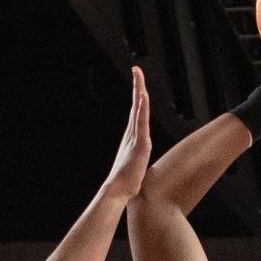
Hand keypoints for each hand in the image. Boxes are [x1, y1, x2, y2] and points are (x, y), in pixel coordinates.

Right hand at [97, 68, 150, 203]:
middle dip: (137, 86)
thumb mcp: (134, 168)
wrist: (118, 191)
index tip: (138, 83)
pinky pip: (141, 121)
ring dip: (138, 90)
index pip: (136, 113)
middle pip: (136, 105)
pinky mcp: (140, 143)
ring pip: (138, 109)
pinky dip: (141, 107)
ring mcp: (135, 137)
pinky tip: (142, 95)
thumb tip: (135, 170)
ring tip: (138, 74)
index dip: (138, 98)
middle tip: (136, 69)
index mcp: (131, 138)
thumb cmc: (125, 184)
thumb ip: (135, 164)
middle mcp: (131, 134)